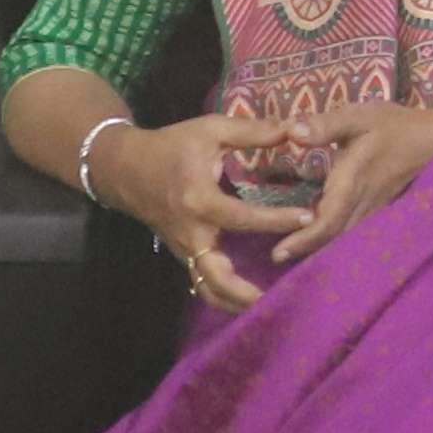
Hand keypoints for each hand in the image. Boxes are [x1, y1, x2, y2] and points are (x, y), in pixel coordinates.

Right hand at [101, 113, 278, 311]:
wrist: (125, 169)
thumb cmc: (171, 146)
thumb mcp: (211, 130)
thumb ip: (253, 131)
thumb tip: (294, 129)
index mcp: (200, 201)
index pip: (242, 218)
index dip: (275, 220)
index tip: (308, 219)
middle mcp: (191, 233)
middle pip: (217, 276)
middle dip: (247, 291)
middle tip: (286, 291)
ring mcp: (183, 249)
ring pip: (207, 288)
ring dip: (235, 302)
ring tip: (271, 304)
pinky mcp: (181, 254)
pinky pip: (201, 282)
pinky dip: (223, 293)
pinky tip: (249, 294)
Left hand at [251, 93, 432, 261]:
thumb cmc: (396, 126)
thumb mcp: (359, 117)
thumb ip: (325, 125)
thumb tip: (291, 132)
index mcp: (351, 184)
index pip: (326, 222)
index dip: (303, 240)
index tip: (278, 252)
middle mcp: (360, 204)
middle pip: (331, 238)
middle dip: (304, 249)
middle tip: (277, 257)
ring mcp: (371, 210)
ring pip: (342, 238)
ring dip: (319, 247)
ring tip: (293, 252)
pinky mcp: (378, 209)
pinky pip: (352, 232)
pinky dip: (334, 239)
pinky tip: (323, 237)